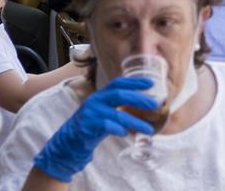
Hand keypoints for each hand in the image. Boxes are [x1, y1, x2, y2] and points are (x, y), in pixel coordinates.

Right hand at [33, 77, 160, 181]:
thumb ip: (120, 107)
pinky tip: (126, 133)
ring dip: (135, 122)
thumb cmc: (93, 125)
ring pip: (117, 114)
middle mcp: (95, 101)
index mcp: (100, 95)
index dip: (134, 81)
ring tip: (149, 129)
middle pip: (119, 95)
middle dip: (139, 99)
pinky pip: (106, 126)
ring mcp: (90, 114)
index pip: (118, 83)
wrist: (68, 142)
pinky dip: (118, 129)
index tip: (152, 83)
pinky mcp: (87, 127)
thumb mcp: (105, 111)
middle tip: (155, 105)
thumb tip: (147, 106)